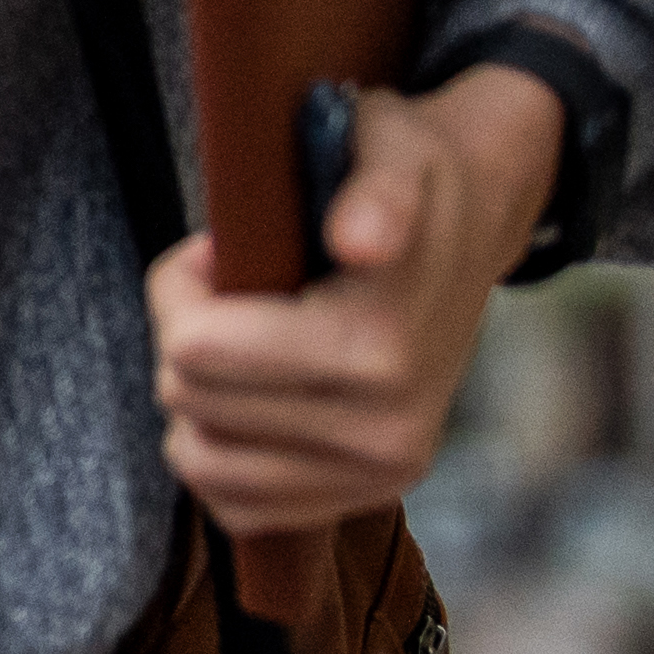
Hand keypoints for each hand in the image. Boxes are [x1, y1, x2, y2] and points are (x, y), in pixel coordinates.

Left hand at [145, 62, 565, 537]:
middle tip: (232, 289)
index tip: (216, 252)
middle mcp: (387, 432)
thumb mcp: (389, 147)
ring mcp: (381, 475)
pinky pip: (236, 507)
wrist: (471, 227)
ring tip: (242, 341)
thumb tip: (360, 242)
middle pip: (188, 400)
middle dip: (186, 334)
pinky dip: (219, 452)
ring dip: (197, 397)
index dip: (181, 286)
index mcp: (382, 349)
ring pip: (201, 462)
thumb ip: (375, 188)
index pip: (196, 348)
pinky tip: (248, 397)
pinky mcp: (366, 501)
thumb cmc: (406, 176)